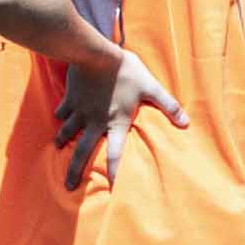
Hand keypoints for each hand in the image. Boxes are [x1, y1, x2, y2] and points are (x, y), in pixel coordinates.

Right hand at [52, 50, 186, 183]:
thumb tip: (186, 123)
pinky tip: (59, 117)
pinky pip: (62, 112)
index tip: (112, 190)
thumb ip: (169, 105)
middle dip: (74, 171)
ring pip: (67, 132)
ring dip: (62, 141)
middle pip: (82, 152)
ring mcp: (80, 111)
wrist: (95, 54)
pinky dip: (60, 116)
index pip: (115, 154)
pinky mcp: (70, 99)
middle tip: (67, 186)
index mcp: (116, 122)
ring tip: (58, 148)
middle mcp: (95, 122)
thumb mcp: (151, 87)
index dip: (114, 173)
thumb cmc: (126, 71)